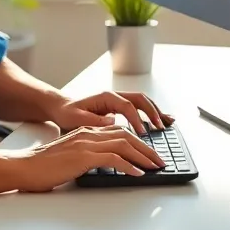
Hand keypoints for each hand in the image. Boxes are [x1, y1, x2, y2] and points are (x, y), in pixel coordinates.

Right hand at [5, 125, 166, 192]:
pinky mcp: (83, 157)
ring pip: (124, 144)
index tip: (150, 153)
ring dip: (143, 156)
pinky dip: (129, 165)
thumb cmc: (43, 167)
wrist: (24, 168)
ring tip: (155, 167)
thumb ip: (87, 156)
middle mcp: (88, 134)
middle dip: (147, 148)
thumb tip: (107, 165)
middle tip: (160, 160)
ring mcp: (86, 144)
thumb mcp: (70, 158)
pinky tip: (138, 173)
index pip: (119, 132)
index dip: (138, 141)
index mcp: (85, 132)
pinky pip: (113, 159)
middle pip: (126, 135)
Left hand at [50, 90, 174, 133]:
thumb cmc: (68, 114)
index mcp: (106, 97)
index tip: (143, 133)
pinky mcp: (119, 107)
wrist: (63, 109)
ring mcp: (118, 100)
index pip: (127, 106)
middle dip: (152, 113)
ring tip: (166, 124)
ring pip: (143, 101)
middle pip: (140, 99)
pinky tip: (162, 119)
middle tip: (160, 128)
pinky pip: (139, 107)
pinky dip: (152, 112)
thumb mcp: (76, 119)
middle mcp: (114, 96)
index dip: (137, 119)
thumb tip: (111, 121)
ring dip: (155, 111)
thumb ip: (93, 120)